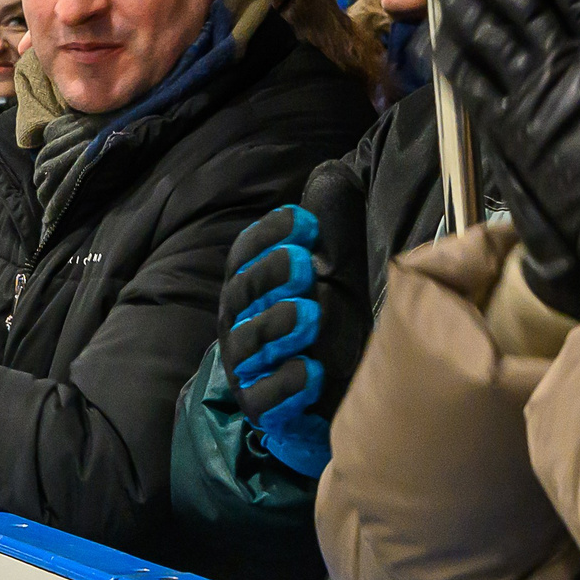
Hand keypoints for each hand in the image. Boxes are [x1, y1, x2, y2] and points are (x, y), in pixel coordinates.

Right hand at [214, 160, 368, 476]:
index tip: (304, 223)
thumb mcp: (339, 265)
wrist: (337, 390)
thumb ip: (332, 220)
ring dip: (276, 325)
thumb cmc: (333, 317)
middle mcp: (240, 321)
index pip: (245, 252)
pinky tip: (311, 371)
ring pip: (249, 343)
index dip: (268, 235)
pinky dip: (284, 384)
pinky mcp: (262, 406)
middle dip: (270, 275)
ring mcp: (247, 366)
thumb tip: (332, 172)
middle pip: (243, 292)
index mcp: (252, 282)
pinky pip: (264, 397)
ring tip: (308, 313)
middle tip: (305, 264)